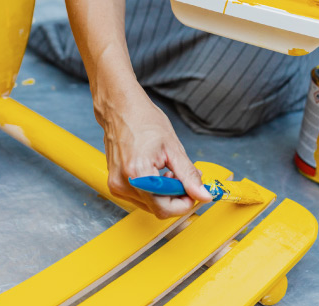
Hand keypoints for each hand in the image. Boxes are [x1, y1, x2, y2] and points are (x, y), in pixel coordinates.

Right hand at [96, 85, 212, 217]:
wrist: (120, 110)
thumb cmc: (143, 121)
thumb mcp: (173, 147)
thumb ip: (189, 175)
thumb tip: (203, 194)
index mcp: (138, 174)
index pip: (165, 208)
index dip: (184, 202)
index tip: (194, 192)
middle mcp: (124, 183)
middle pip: (158, 209)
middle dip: (176, 198)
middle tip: (184, 180)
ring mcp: (117, 185)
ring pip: (150, 205)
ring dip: (165, 194)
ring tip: (169, 172)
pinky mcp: (115, 184)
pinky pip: (140, 198)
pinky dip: (153, 191)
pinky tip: (157, 173)